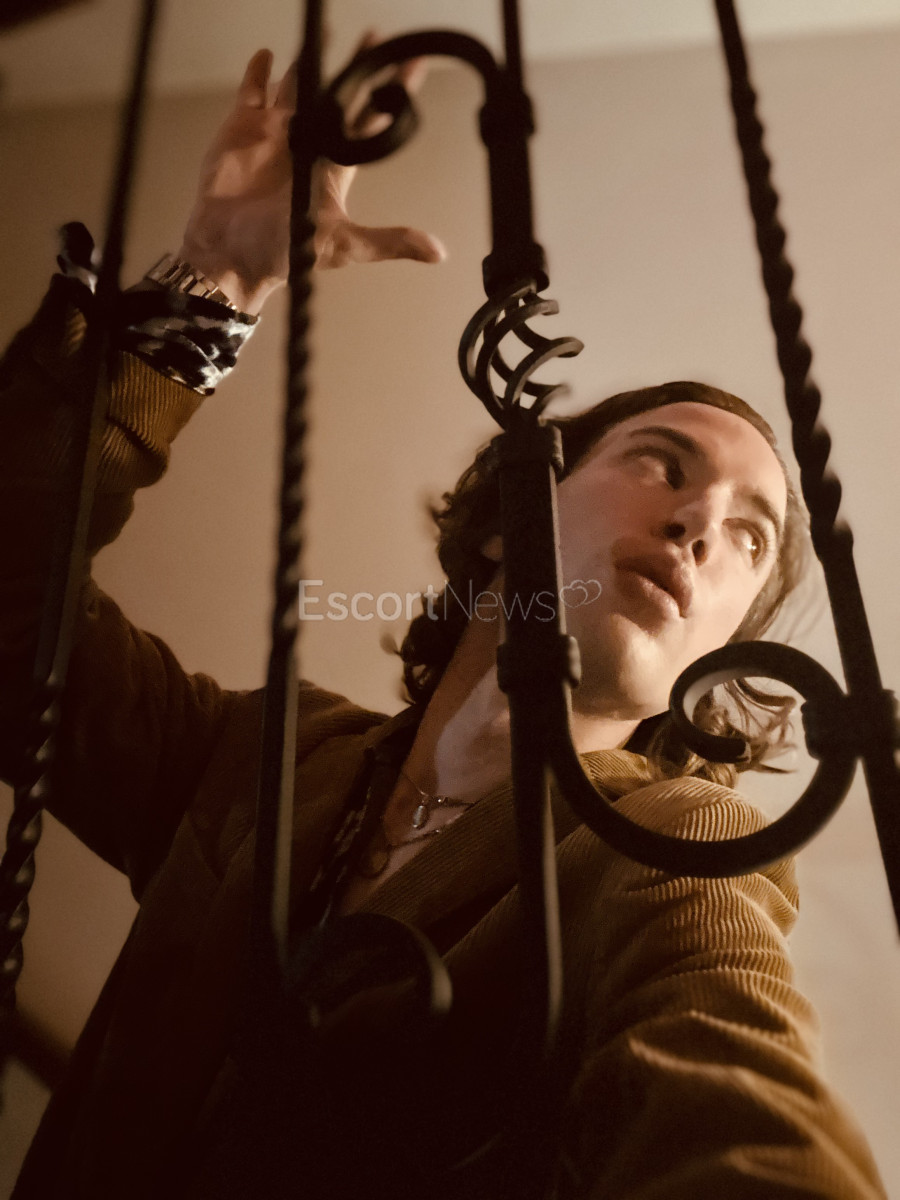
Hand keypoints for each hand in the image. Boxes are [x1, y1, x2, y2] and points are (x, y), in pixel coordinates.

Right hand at [178, 41, 444, 314]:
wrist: (230, 254)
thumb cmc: (283, 254)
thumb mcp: (344, 246)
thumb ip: (390, 241)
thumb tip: (437, 252)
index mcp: (335, 166)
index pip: (372, 120)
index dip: (392, 93)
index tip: (412, 65)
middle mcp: (309, 144)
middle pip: (339, 94)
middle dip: (358, 66)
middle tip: (377, 38)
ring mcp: (275, 133)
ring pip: (298, 85)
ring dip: (312, 59)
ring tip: (325, 32)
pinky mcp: (242, 129)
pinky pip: (252, 91)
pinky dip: (259, 71)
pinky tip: (268, 54)